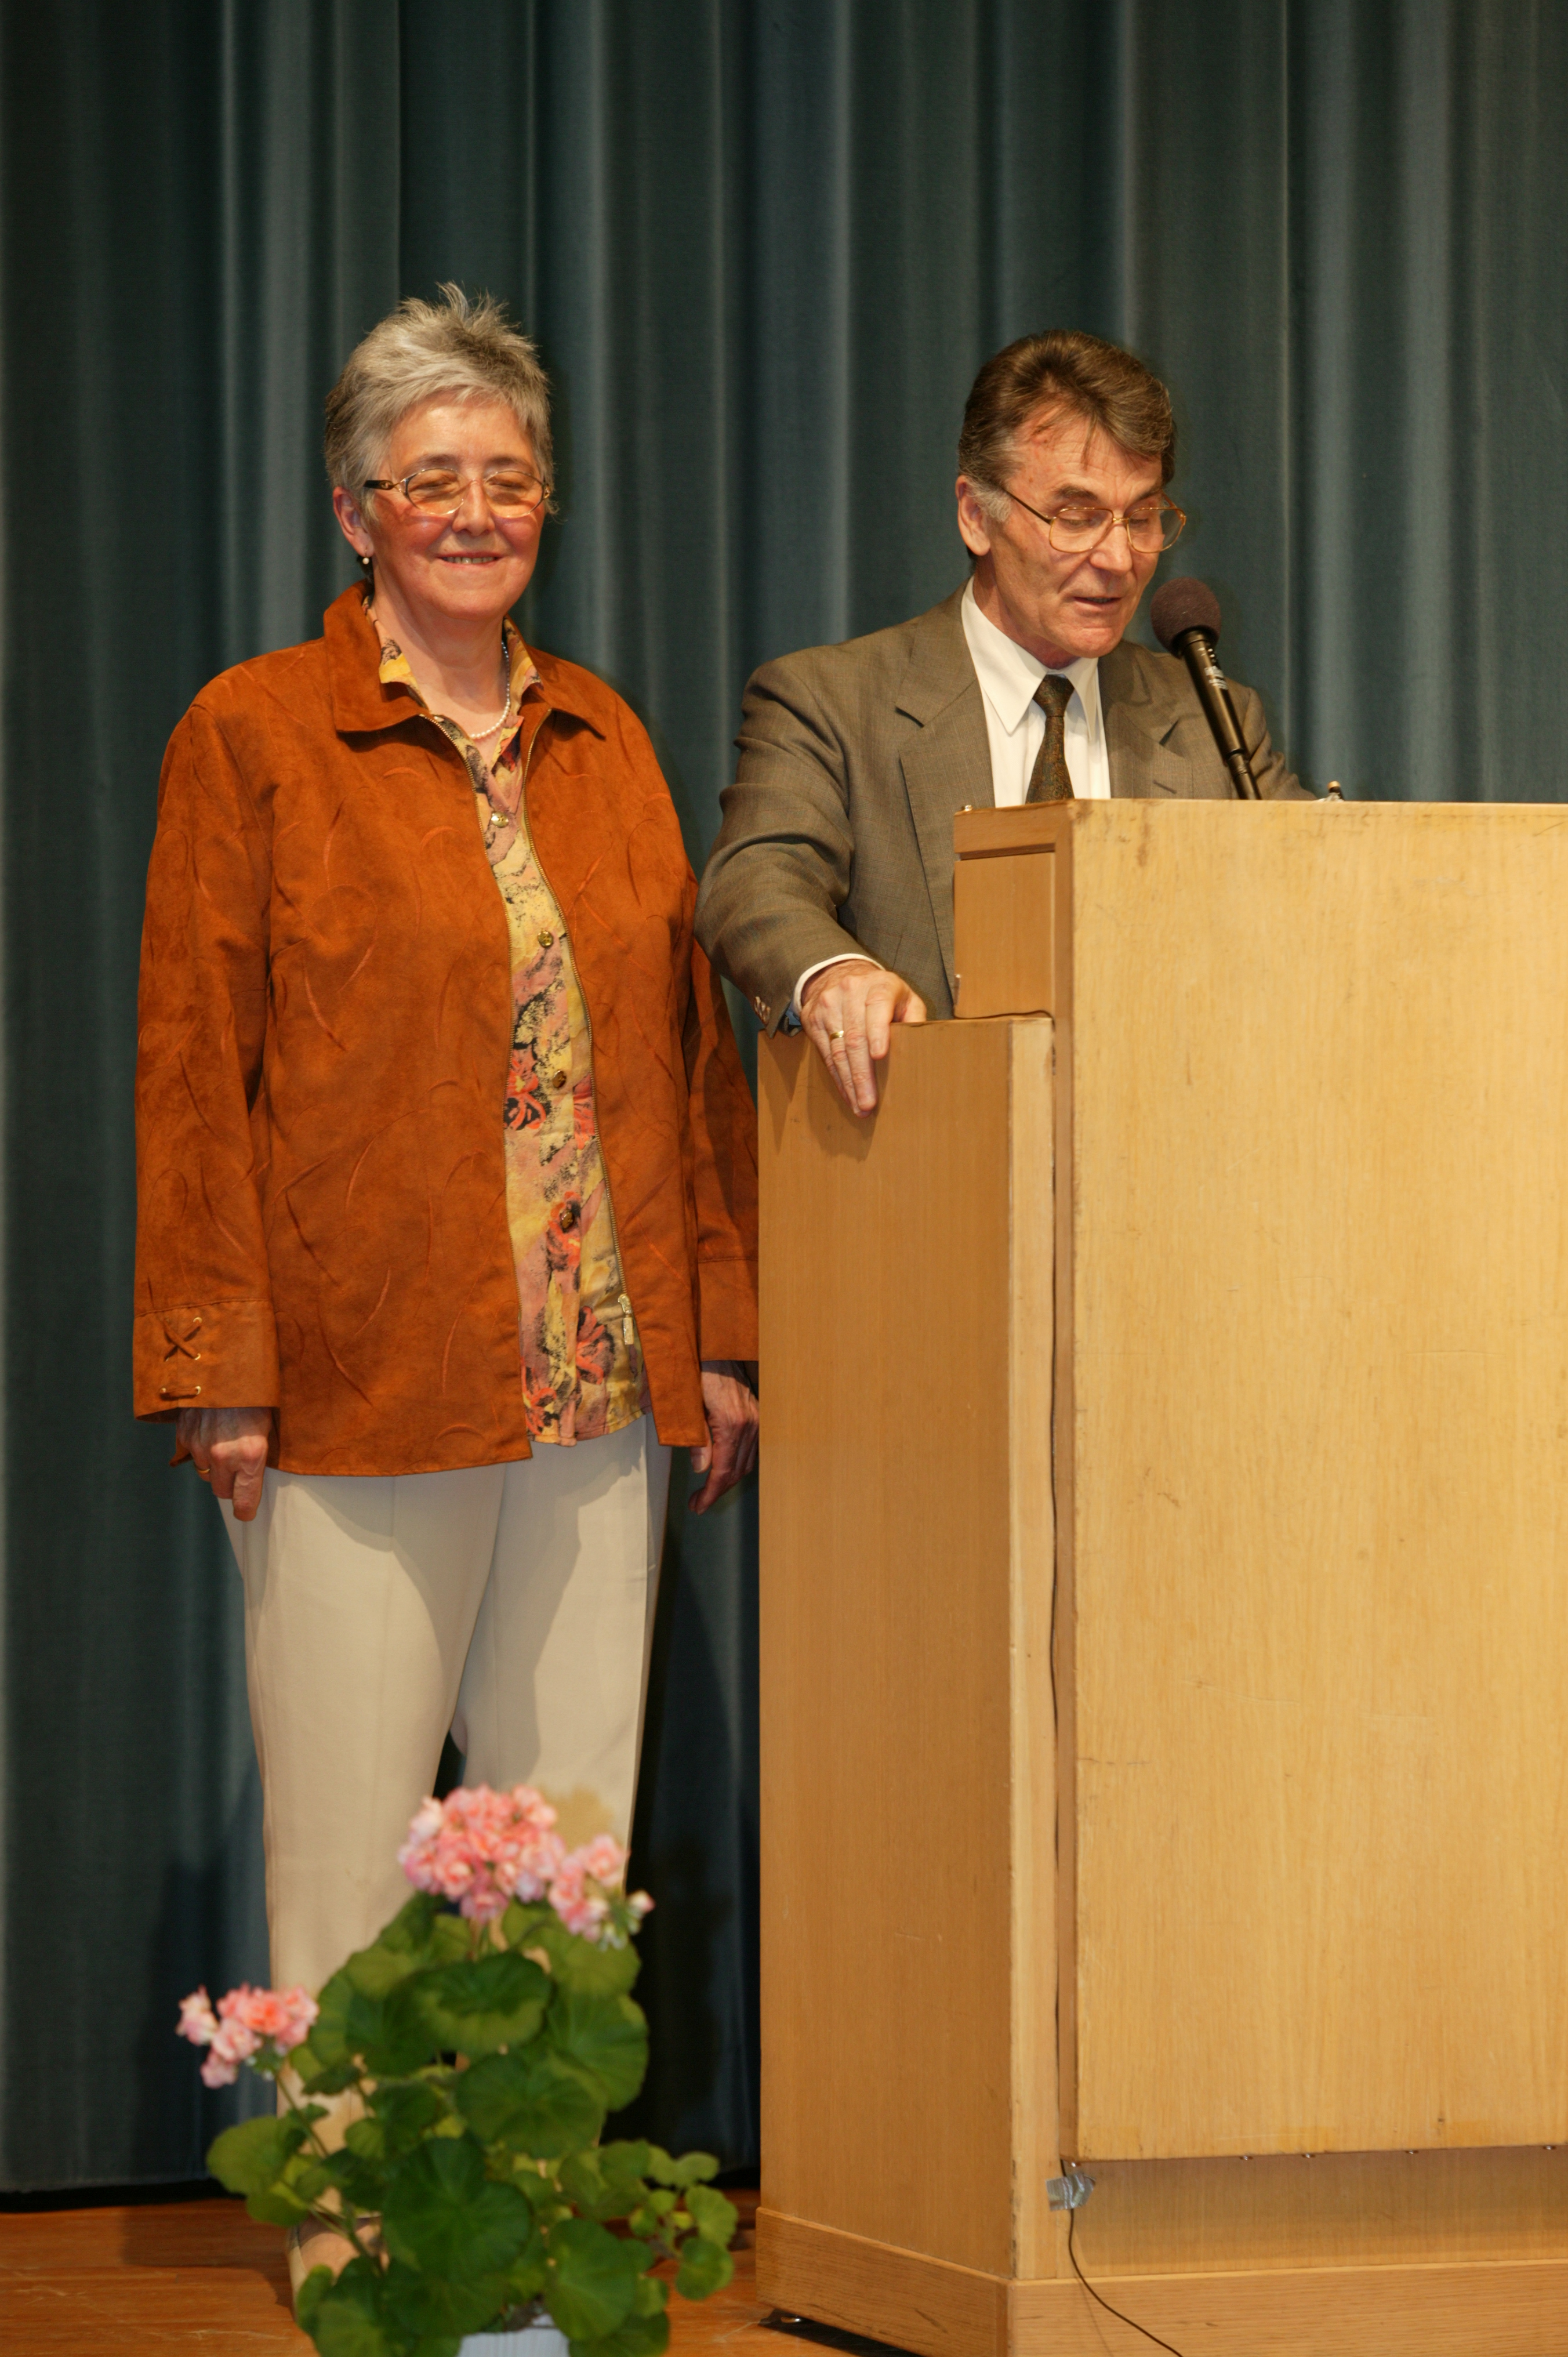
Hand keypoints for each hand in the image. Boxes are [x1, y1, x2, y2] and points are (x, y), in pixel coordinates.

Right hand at [177, 1405, 274, 1521]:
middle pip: (221, 1492)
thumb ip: (258, 1454)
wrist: (225, 1365)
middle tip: (237, 1470)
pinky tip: (209, 1430)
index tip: (246, 1511)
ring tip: (224, 1442)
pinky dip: (199, 1448)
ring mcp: (201, 1446)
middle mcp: (223, 1455)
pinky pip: (191, 1454)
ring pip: (205, 1473)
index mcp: (251, 1454)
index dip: (246, 1509)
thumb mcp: (268, 1425)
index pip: (244, 1501)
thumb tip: (253, 1475)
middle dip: (229, 1485)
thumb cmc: (255, 1395)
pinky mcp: (184, 1435)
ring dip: (213, 1465)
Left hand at [689, 1361, 759, 1514]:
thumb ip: (697, 1438)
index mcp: (731, 1423)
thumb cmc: (699, 1372)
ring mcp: (757, 1419)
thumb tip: (702, 1468)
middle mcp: (750, 1424)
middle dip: (717, 1490)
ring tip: (708, 1489)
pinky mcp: (758, 1415)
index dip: (711, 1493)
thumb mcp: (688, 1405)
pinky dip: (739, 1463)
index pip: (723, 1470)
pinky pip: (752, 1449)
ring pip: (746, 1462)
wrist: (718, 1346)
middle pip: (737, 1471)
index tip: (698, 1506)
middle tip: (698, 1502)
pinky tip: (725, 1467)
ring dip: (728, 1478)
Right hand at [799, 958, 925, 1115]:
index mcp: (879, 985)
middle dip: (862, 1074)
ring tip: (860, 1106)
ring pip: (838, 1050)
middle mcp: (850, 991)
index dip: (877, 1032)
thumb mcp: (905, 998)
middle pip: (855, 1037)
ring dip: (849, 1082)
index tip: (879, 1056)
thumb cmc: (883, 994)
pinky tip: (848, 1093)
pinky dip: (838, 1077)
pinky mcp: (813, 1019)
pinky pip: (825, 1054)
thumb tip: (922, 1049)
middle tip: (869, 1102)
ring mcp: (828, 1005)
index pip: (877, 1006)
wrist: (840, 975)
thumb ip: (915, 1019)